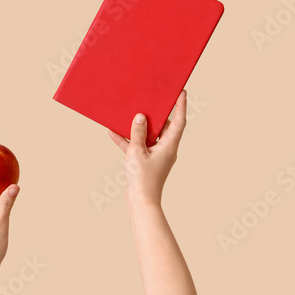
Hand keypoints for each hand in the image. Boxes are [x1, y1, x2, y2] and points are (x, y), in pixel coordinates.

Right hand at [108, 90, 187, 206]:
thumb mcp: (137, 151)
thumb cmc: (142, 178)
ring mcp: (156, 156)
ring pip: (148, 136)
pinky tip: (113, 132)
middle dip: (155, 114)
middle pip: (163, 127)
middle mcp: (166, 149)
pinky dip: (128, 140)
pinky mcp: (146, 162)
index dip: (181, 106)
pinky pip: (138, 146)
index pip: (179, 122)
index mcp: (169, 146)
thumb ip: (138, 132)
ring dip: (138, 127)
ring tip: (128, 113)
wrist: (141, 201)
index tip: (181, 93)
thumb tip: (141, 117)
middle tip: (149, 99)